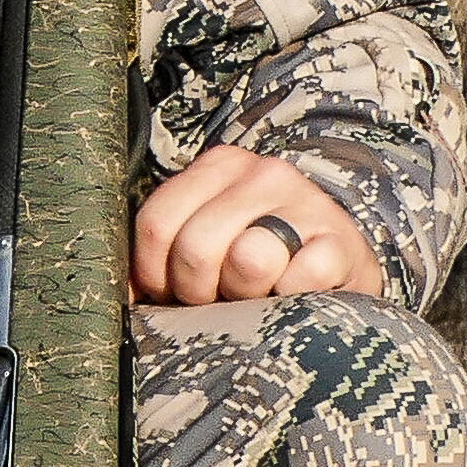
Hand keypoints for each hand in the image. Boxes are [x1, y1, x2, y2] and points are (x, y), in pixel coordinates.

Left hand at [129, 150, 372, 306]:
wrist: (344, 262)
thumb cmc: (261, 259)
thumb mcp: (211, 239)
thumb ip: (165, 251)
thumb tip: (123, 295)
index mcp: (219, 166)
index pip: (157, 222)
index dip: (154, 274)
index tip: (171, 292)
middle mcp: (263, 173)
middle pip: (196, 247)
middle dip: (198, 292)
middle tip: (218, 300)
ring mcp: (308, 204)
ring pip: (247, 260)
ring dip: (245, 296)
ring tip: (255, 297)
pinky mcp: (342, 242)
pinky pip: (300, 279)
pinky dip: (291, 299)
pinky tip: (293, 296)